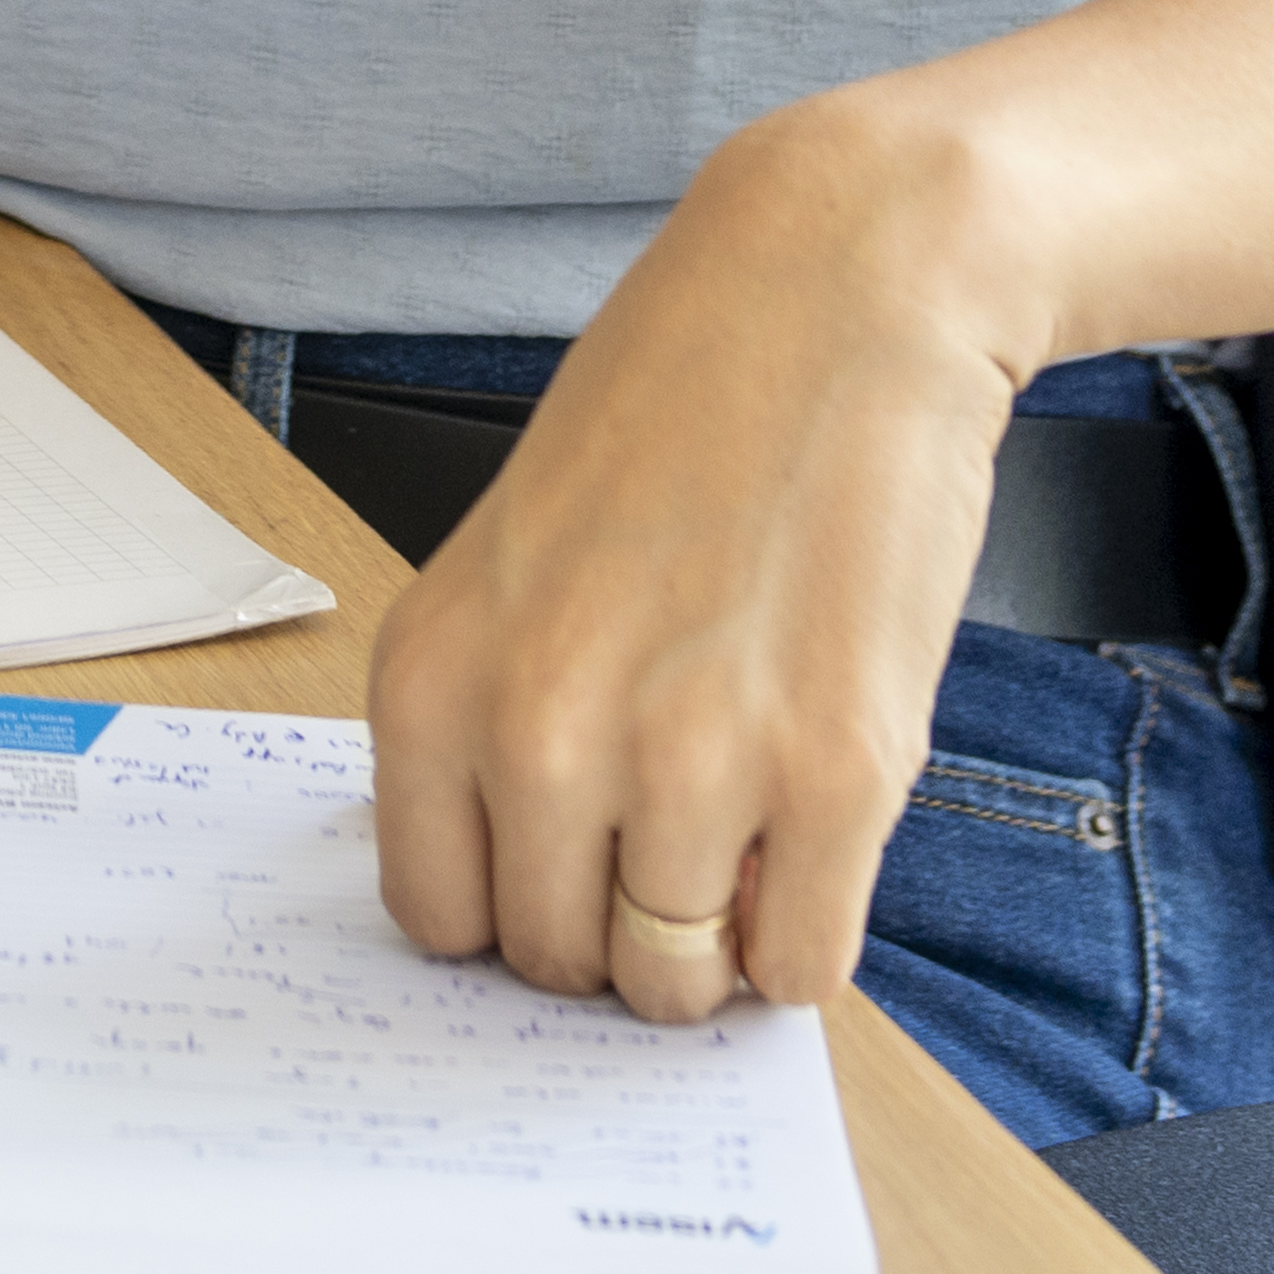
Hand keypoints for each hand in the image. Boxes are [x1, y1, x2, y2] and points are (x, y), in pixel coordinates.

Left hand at [362, 97, 1030, 1029]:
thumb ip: (501, 719)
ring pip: (676, 986)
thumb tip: (537, 895)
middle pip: (559, 965)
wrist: (840, 287)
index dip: (516, 906)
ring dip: (718, 936)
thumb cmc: (681, 402)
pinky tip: (816, 832)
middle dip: (620, 927)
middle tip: (676, 838)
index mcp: (433, 679)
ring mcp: (690, 763)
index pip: (439, 918)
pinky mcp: (836, 774)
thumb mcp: (517, 558)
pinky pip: (802, 966)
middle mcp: (540, 734)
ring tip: (750, 820)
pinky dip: (809, 932)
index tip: (569, 872)